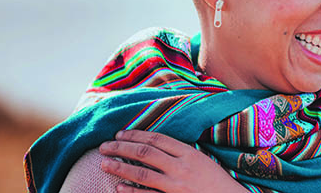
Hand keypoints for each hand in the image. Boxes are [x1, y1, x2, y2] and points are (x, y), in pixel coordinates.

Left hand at [99, 130, 247, 192]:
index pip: (157, 139)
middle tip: (104, 146)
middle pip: (145, 153)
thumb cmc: (217, 182)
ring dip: (119, 167)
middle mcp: (181, 167)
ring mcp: (176, 186)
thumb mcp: (202, 161)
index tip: (119, 134)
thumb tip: (156, 146)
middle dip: (121, 148)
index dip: (135, 135)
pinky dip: (130, 191)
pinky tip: (117, 187)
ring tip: (103, 163)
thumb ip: (181, 154)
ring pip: (141, 173)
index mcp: (189, 154)